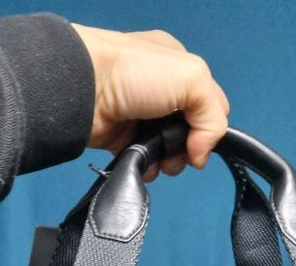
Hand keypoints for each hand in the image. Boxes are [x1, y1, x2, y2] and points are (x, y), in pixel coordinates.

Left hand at [71, 25, 228, 177]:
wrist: (82, 89)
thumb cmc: (131, 72)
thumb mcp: (192, 78)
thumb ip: (212, 115)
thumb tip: (202, 153)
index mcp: (180, 68)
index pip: (210, 104)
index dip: (210, 127)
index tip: (199, 140)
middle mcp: (161, 90)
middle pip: (191, 132)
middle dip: (188, 147)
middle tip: (177, 149)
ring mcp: (141, 115)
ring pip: (169, 149)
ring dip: (168, 161)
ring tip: (157, 157)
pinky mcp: (123, 136)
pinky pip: (145, 160)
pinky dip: (147, 168)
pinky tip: (142, 163)